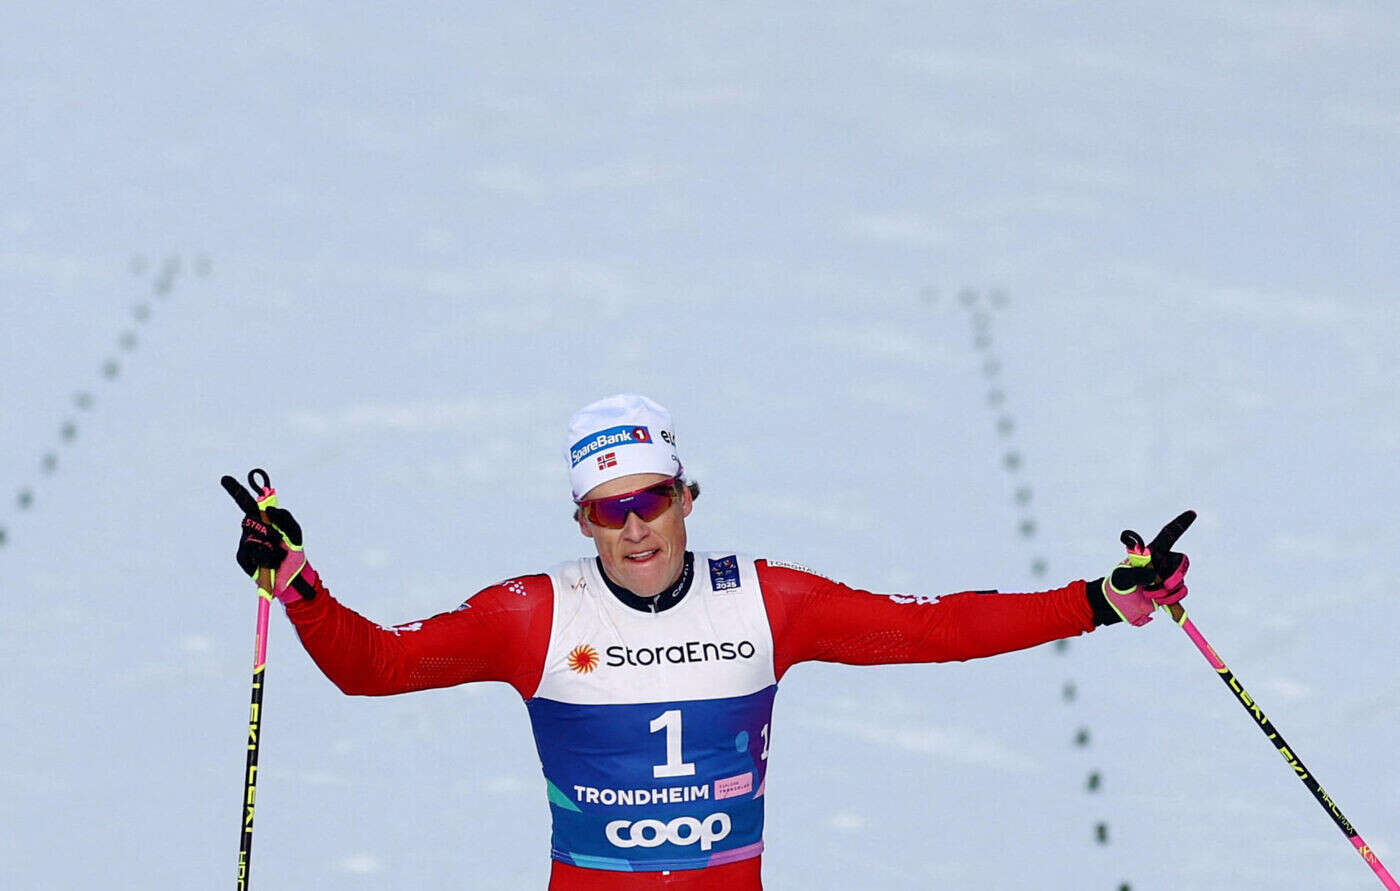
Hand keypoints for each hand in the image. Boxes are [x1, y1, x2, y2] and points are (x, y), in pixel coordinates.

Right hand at [222, 473, 317, 603]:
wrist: (292, 576)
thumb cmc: (292, 551)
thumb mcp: (294, 532)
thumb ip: (285, 517)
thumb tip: (269, 510)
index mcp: (262, 520)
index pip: (246, 503)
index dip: (235, 490)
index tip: (225, 478)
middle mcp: (251, 529)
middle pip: (250, 521)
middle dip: (268, 531)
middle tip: (279, 539)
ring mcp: (245, 543)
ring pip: (253, 539)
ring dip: (271, 548)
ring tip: (278, 555)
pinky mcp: (243, 557)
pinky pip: (252, 552)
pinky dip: (266, 558)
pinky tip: (272, 563)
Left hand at [1101, 510, 1193, 625]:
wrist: (1119, 604)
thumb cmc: (1118, 585)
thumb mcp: (1122, 577)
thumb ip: (1136, 574)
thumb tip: (1154, 575)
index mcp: (1152, 552)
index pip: (1168, 535)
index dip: (1180, 524)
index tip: (1192, 513)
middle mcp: (1163, 562)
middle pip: (1181, 561)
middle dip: (1171, 574)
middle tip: (1153, 585)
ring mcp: (1167, 576)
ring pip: (1180, 580)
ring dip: (1164, 590)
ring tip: (1147, 593)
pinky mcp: (1170, 591)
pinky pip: (1181, 592)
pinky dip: (1170, 599)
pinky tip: (1157, 600)